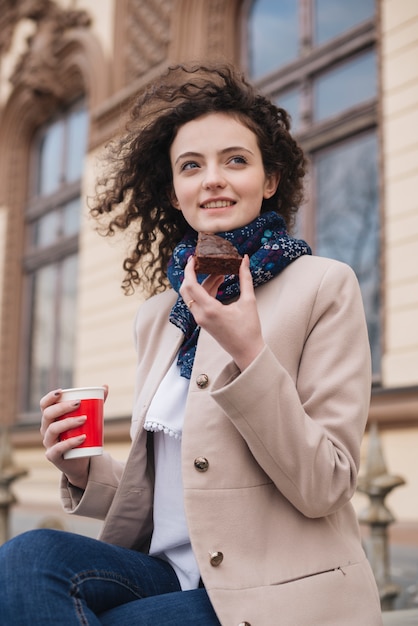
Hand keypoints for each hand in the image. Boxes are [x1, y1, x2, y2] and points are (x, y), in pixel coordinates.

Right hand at [40, 386, 107, 489]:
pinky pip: (58, 448)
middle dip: (62, 407)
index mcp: (51, 419)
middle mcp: (46, 430)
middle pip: (48, 415)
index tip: (62, 391)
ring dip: (68, 422)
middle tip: (78, 403)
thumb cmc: (82, 436)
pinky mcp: (53, 456)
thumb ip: (95, 403)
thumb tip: (105, 386)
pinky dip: (70, 442)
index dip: (50, 397)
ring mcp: (48, 443)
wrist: (81, 461)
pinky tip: (82, 437)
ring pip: (52, 429)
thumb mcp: (87, 419)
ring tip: (84, 419)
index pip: (44, 405)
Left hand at [180, 255, 264, 370]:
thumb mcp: (249, 301)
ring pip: (193, 296)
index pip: (191, 285)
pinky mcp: (204, 322)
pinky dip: (205, 292)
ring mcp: (201, 320)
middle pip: (186, 290)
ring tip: (220, 273)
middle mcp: (201, 315)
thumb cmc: (249, 329)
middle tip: (201, 262)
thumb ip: (245, 278)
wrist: (247, 352)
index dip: (189, 269)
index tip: (193, 258)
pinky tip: (218, 283)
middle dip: (192, 275)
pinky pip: (198, 303)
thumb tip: (245, 259)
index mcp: (210, 309)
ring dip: (203, 283)